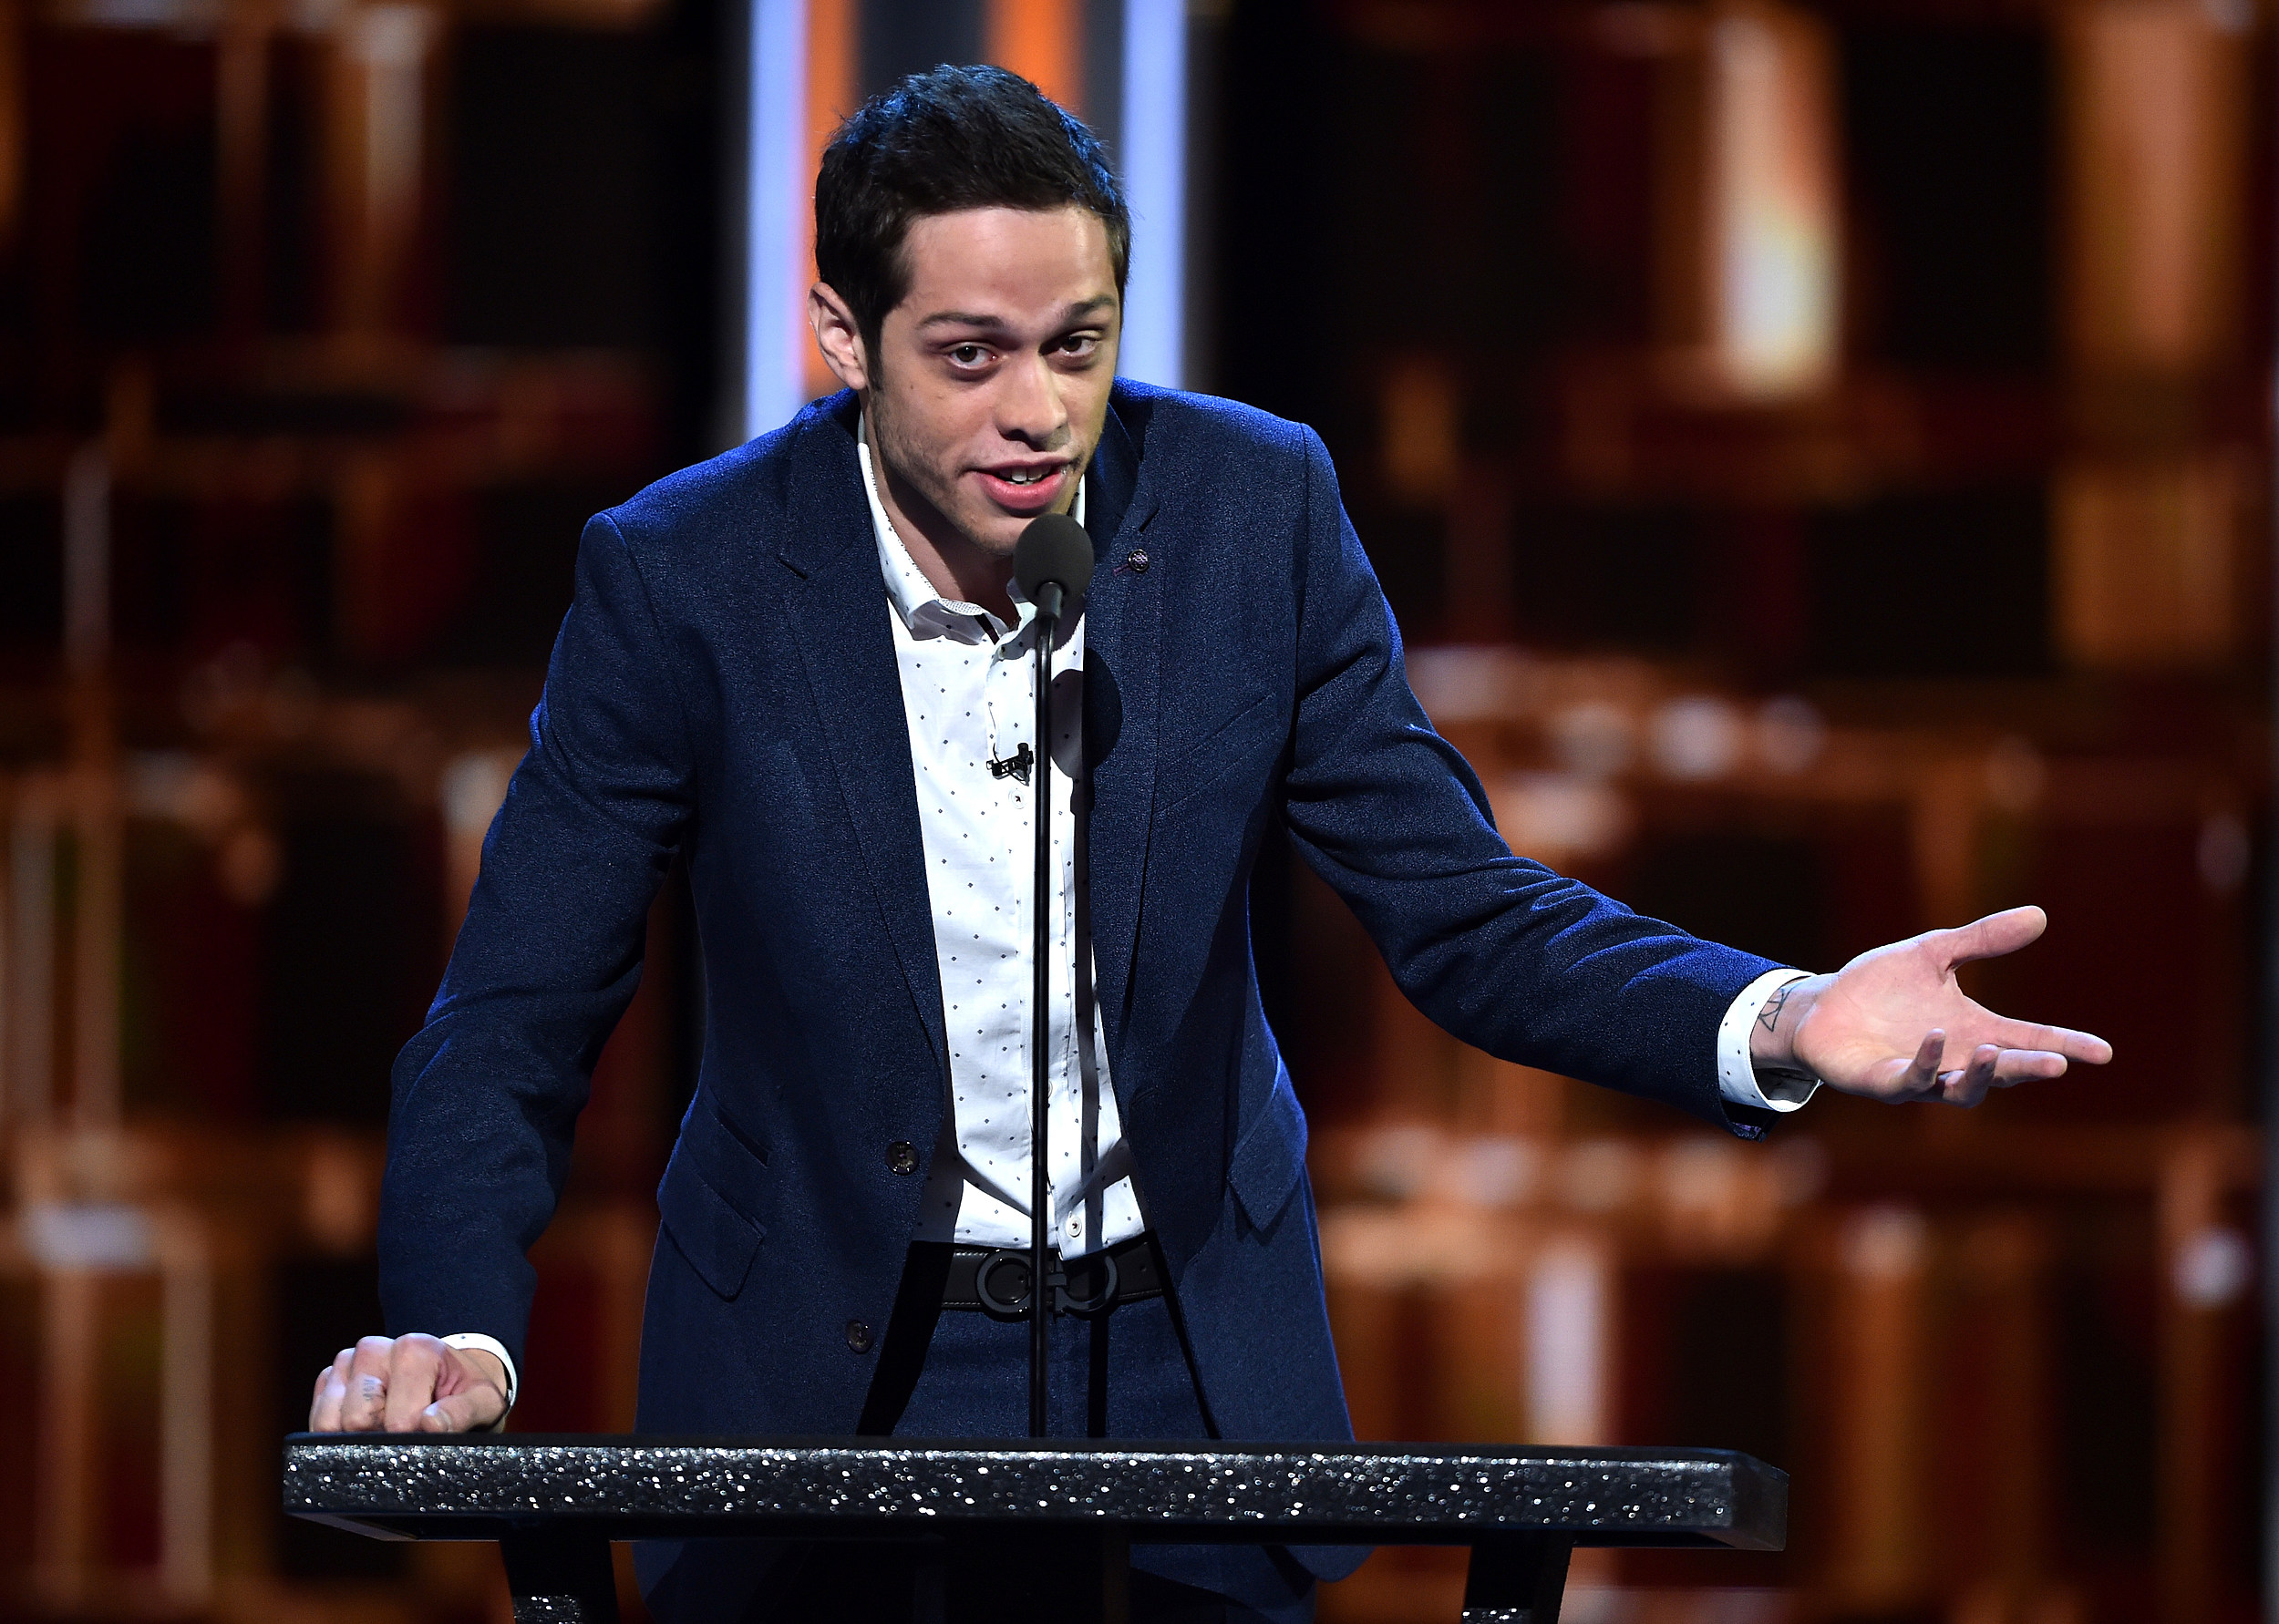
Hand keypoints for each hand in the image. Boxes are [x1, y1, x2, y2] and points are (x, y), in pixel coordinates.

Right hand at [309, 1334, 509, 1432]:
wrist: (450, 1378)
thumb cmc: (467, 1393)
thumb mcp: (484, 1402)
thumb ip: (463, 1413)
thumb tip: (430, 1425)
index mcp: (415, 1349)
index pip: (397, 1419)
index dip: (412, 1440)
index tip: (428, 1435)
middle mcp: (375, 1348)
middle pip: (357, 1419)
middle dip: (381, 1438)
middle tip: (407, 1432)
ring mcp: (347, 1362)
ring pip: (329, 1420)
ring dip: (356, 1437)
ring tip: (386, 1429)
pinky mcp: (329, 1378)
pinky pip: (316, 1418)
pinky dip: (335, 1434)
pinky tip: (364, 1430)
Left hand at [1750, 906, 2111, 1105]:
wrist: (1822, 1007)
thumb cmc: (1879, 987)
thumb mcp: (1933, 954)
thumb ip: (1982, 940)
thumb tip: (2039, 915)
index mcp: (1973, 1031)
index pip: (2028, 1040)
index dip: (2065, 1045)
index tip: (2103, 1052)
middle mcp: (1953, 1060)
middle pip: (2001, 1072)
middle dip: (2027, 1069)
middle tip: (2057, 1064)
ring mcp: (1921, 1077)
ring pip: (1962, 1090)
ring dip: (1980, 1074)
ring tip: (1992, 1051)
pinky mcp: (1883, 1083)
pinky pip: (1910, 1082)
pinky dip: (1924, 1063)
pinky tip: (1932, 1037)